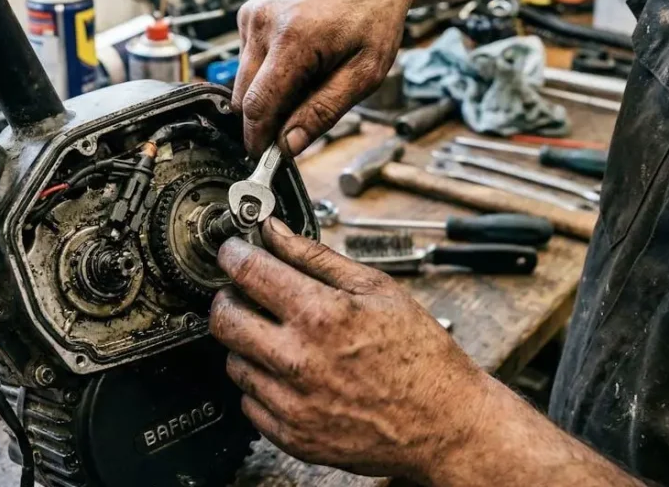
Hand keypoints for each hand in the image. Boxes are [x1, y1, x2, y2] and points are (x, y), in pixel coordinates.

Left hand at [209, 218, 489, 482]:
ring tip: (281, 337)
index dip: (233, 254)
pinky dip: (262, 383)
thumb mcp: (378, 290)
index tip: (234, 252)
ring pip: (233, 361)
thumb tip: (275, 232)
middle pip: (224, 318)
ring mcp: (291, 403)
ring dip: (247, 342)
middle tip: (246, 292)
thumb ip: (317, 258)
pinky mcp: (291, 436)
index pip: (248, 272)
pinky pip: (249, 402)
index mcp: (321, 316)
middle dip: (229, 296)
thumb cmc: (421, 357)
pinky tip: (291, 374)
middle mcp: (298, 361)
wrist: (444, 426)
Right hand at [232, 0, 410, 154]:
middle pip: (243, 98)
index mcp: (293, 40)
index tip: (267, 158)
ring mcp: (253, 15)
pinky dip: (267, 70)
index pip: (257, 106)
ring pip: (242, 80)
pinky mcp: (250, 12)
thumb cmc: (374, 15)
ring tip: (309, 79)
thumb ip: (324, 111)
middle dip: (267, 118)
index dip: (260, 139)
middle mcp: (264, 24)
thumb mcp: (365, 74)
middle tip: (301, 120)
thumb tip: (289, 145)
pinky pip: (247, 59)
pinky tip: (299, 59)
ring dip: (268, 92)